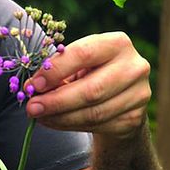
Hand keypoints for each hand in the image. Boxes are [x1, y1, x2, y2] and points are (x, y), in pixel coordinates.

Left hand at [25, 32, 150, 139]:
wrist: (119, 97)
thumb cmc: (90, 73)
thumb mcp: (76, 65)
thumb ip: (56, 71)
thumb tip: (32, 87)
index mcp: (117, 43)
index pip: (83, 54)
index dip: (56, 70)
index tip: (33, 84)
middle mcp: (134, 67)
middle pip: (91, 90)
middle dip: (56, 101)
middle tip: (32, 108)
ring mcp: (138, 95)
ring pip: (93, 113)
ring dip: (60, 117)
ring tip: (39, 116)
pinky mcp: (135, 118)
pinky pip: (98, 126)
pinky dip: (70, 126)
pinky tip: (54, 122)